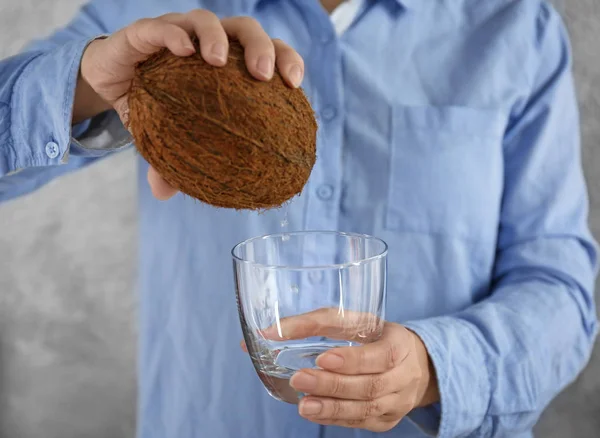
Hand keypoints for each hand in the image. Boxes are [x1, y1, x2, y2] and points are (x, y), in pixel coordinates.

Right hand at [77, 10, 303, 199]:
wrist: (108, 80)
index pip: (267, 52)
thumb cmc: (151, 104)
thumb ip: (170, 161)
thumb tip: (163, 195)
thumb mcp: (165, 135)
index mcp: (227, 62)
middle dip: (261, 47)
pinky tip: (183, 50)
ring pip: (206, 20)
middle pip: (245, 29)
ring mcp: (178, 31)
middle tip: (263, 75)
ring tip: (219, 62)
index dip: (286, 61)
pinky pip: (161, 27)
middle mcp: (207, 40)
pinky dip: (174, 36)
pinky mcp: (144, 30)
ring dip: (217, 37)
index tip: (294, 84)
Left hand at [246, 309, 439, 431]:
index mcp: (400, 345)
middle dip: (333, 385)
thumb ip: (316, 323)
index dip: (352, 360)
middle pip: (369, 385)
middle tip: (300, 379)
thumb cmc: (376, 337)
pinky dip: (336, 417)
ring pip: (365, 408)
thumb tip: (269, 331)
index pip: (380, 355)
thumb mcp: (356, 322)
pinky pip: (360, 421)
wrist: (414, 365)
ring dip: (332, 407)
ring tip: (304, 404)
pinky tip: (315, 412)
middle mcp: (404, 376)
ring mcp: (397, 402)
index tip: (323, 358)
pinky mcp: (386, 420)